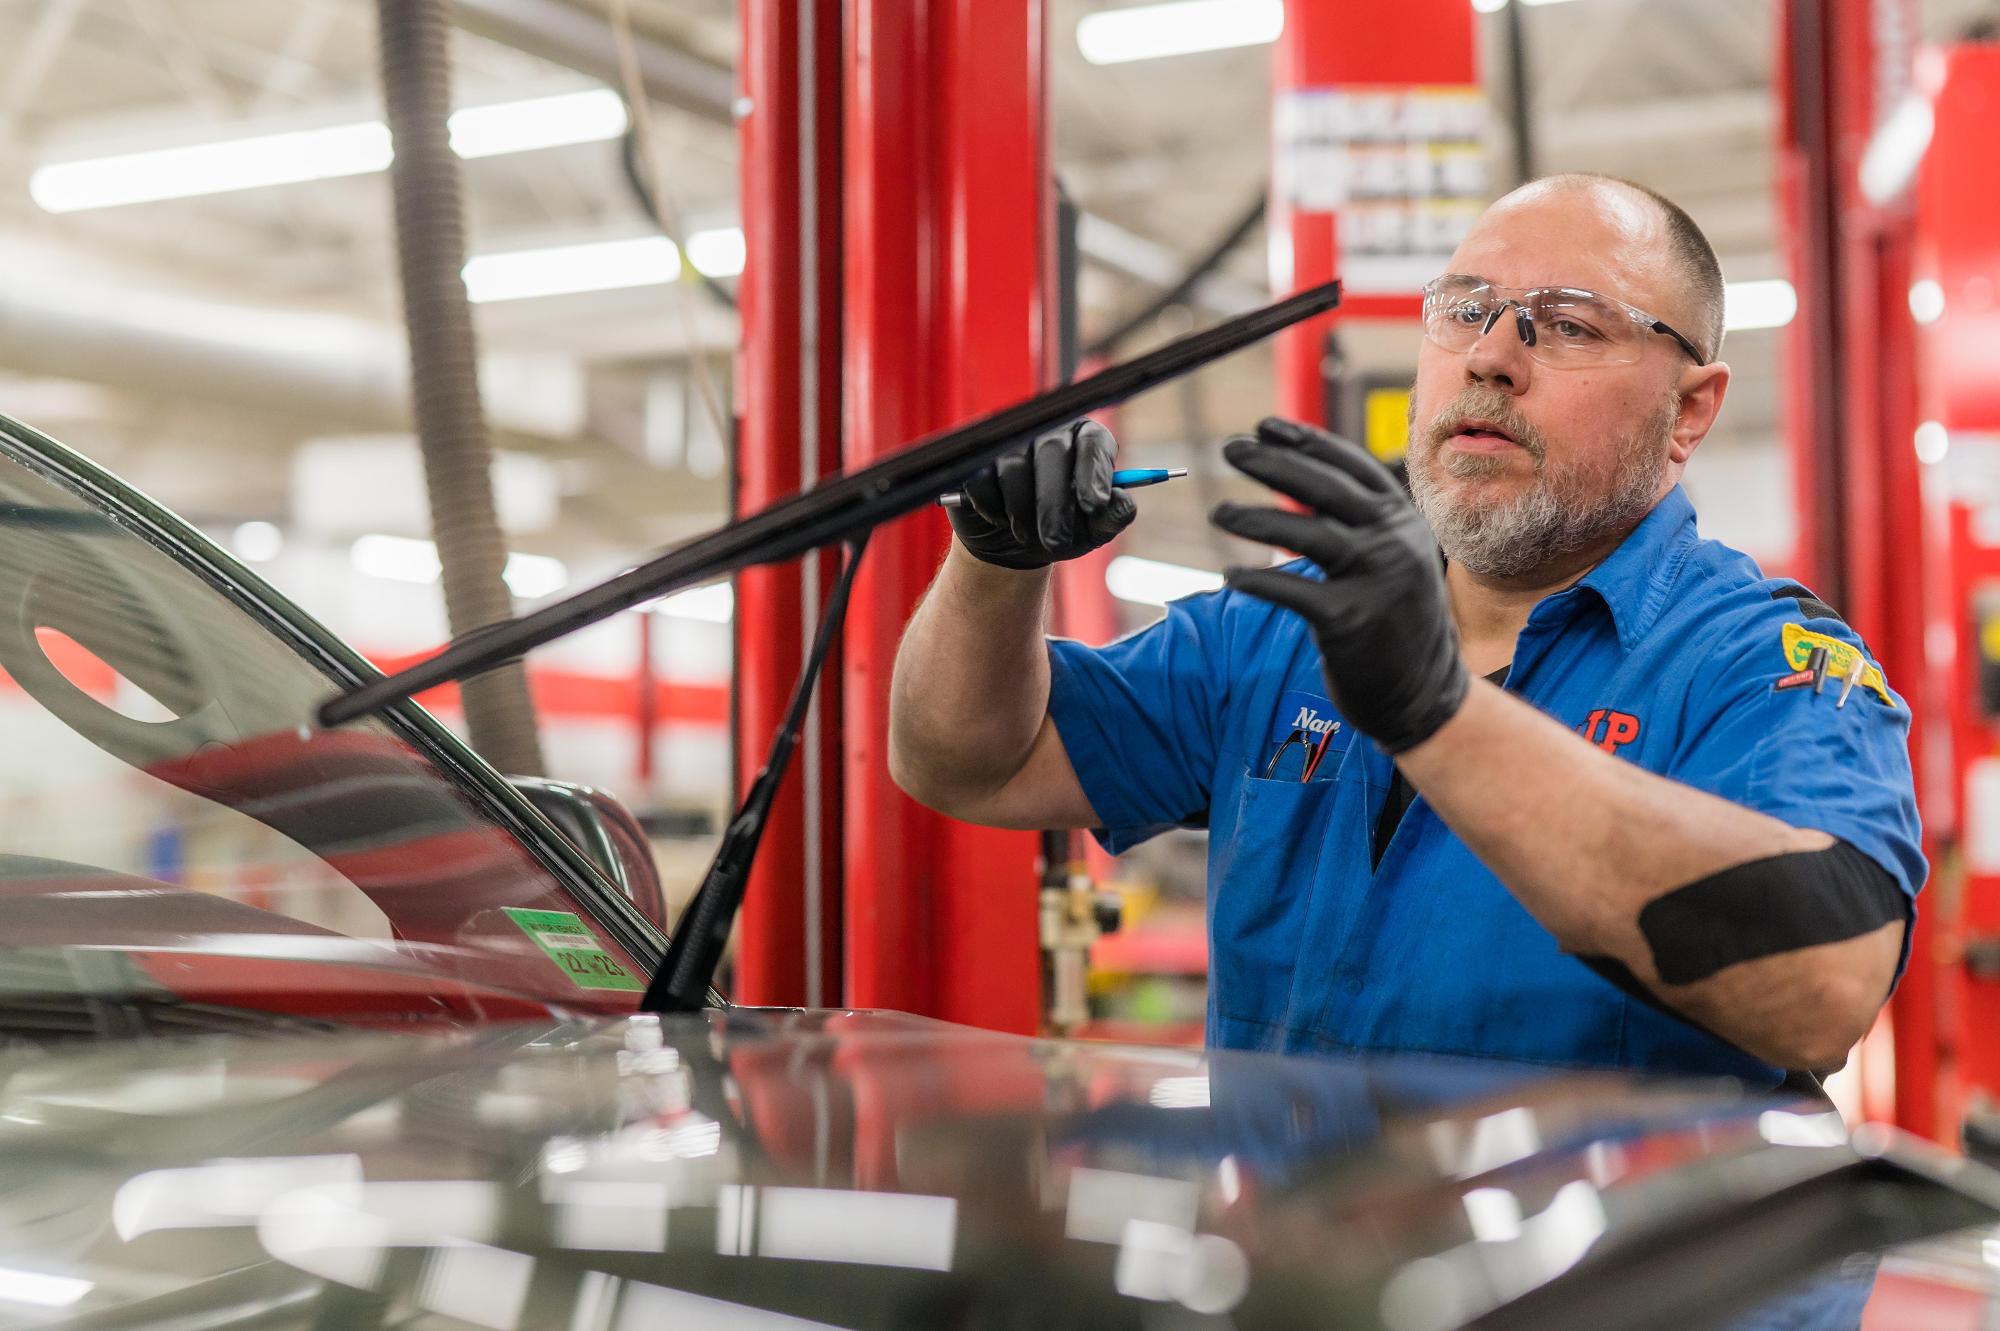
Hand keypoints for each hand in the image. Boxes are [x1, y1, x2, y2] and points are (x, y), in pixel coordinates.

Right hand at [948, 420, 1135, 569]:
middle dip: (1054, 505)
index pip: (1093, 443)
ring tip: (1028, 536)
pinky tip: (1002, 521)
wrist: (1013, 544)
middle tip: (1057, 543)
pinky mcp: (975, 459)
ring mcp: (1009, 441)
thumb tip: (1125, 503)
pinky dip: (994, 510)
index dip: (1094, 473)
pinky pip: (982, 482)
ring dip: (1022, 513)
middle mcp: (1048, 430)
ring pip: (1014, 469)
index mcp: (1085, 439)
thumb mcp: (1092, 530)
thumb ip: (1113, 516)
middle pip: (1051, 453)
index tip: (1094, 505)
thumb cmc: (1061, 529)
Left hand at [1211, 418, 1466, 753]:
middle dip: (1273, 463)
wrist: (1425, 694)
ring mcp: (1376, 579)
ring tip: (1219, 513)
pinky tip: (1231, 575)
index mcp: (1402, 520)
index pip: (1350, 466)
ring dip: (1256, 519)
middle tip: (1230, 448)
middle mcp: (1395, 542)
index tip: (1264, 426)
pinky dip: (1257, 581)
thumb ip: (1360, 522)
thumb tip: (1300, 475)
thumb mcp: (1394, 558)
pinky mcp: (1351, 620)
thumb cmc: (1395, 622)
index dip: (1306, 441)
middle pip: (1324, 488)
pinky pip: (1292, 592)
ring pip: (1308, 533)